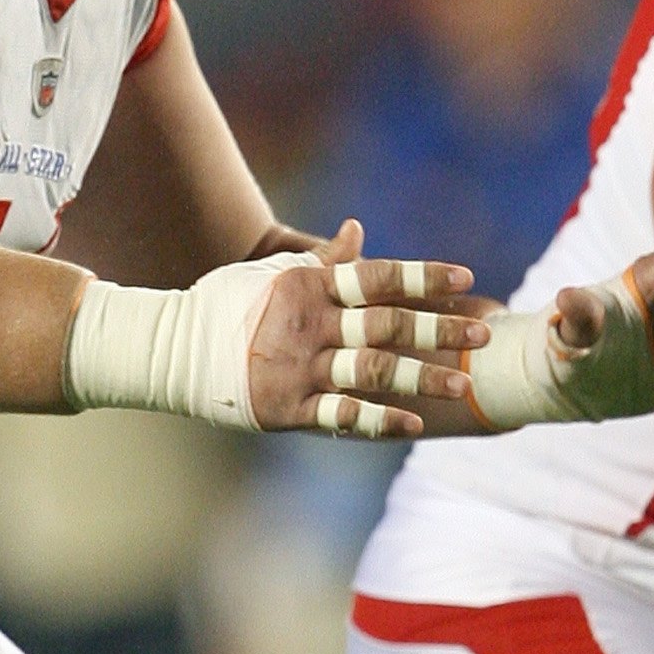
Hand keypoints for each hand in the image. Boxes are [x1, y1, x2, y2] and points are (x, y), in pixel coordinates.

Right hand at [246, 219, 487, 436]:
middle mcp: (309, 324)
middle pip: (387, 325)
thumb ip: (323, 260)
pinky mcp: (287, 407)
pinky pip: (342, 415)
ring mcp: (299, 367)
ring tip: (462, 384)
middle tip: (482, 333)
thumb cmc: (225, 305)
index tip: (465, 278)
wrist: (171, 351)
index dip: (422, 277)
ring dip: (422, 378)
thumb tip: (359, 229)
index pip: (377, 277)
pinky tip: (415, 424)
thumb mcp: (273, 272)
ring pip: (373, 371)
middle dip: (439, 329)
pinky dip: (380, 420)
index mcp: (310, 287)